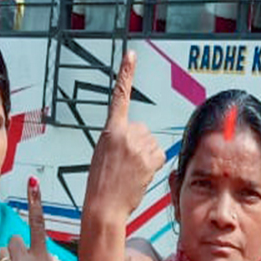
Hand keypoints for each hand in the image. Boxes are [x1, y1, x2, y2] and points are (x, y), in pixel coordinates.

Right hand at [82, 50, 164, 225]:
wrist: (104, 205)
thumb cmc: (101, 183)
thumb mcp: (103, 154)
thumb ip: (119, 139)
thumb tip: (139, 138)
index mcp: (110, 130)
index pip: (119, 96)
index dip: (126, 73)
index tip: (131, 55)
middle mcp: (125, 133)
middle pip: (142, 130)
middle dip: (137, 145)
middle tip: (124, 164)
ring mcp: (138, 144)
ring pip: (152, 143)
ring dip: (145, 156)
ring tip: (130, 172)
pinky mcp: (150, 157)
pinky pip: (159, 155)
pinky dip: (153, 165)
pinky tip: (140, 174)